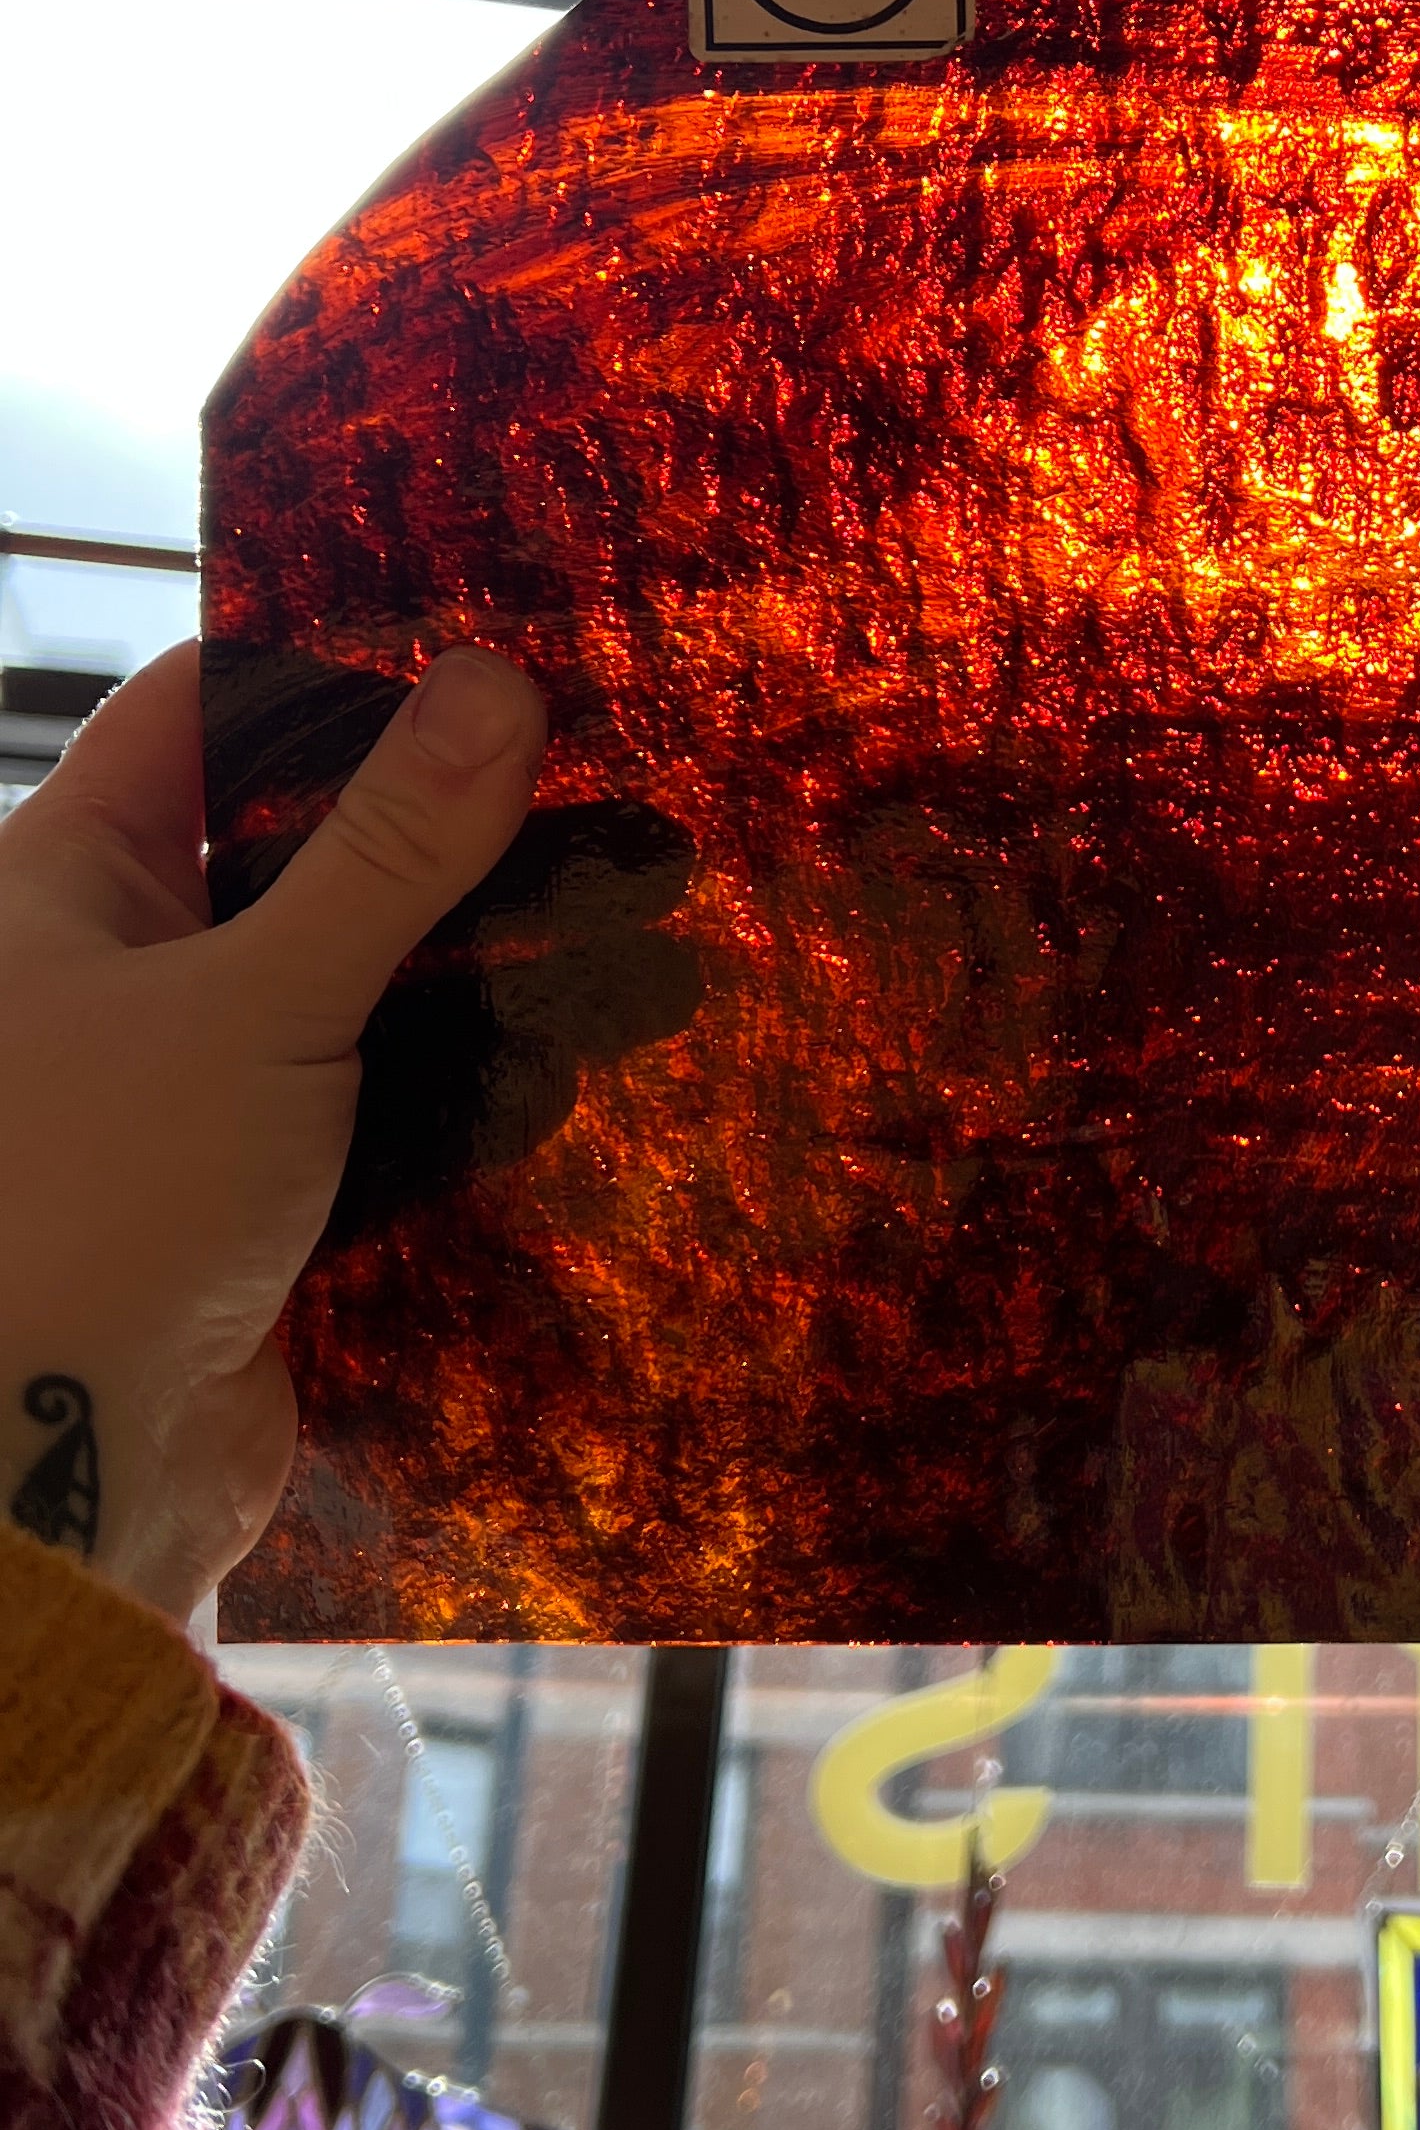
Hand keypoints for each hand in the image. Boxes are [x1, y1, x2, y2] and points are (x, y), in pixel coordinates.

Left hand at [0, 640, 545, 1623]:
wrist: (65, 1482)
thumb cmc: (101, 1208)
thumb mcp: (255, 1001)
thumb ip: (386, 851)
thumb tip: (497, 680)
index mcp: (62, 886)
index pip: (201, 714)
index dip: (334, 669)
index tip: (486, 646)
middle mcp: (120, 969)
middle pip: (301, 845)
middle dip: (449, 824)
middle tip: (609, 773)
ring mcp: (196, 1081)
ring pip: (360, 976)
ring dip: (484, 958)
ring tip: (646, 905)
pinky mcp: (268, 1190)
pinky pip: (388, 1098)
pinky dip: (477, 1076)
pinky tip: (599, 1048)